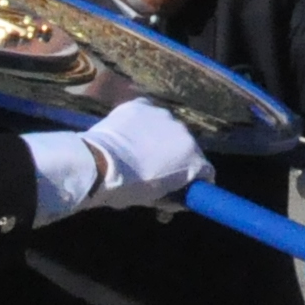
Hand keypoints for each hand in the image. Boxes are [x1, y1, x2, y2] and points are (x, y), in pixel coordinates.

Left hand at [73, 97, 203, 210]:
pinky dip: (142, 124)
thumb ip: (174, 196)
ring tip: (138, 152)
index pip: (206, 171)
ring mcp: (162, 115)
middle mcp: (184, 131)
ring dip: (160, 139)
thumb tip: (180, 199)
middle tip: (156, 171)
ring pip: (168, 129)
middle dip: (177, 159)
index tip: (184, 189)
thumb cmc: (127, 188)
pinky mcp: (141, 105)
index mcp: (192, 157)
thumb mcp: (156, 199)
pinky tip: (128, 136)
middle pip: (187, 148)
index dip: (196, 182)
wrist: (97, 164)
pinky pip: (148, 115)